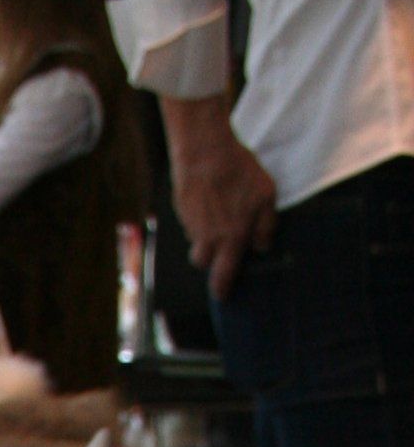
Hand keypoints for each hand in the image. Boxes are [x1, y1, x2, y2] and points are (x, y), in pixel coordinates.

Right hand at [162, 95, 277, 297]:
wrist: (204, 151)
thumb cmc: (238, 172)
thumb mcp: (266, 196)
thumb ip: (265, 225)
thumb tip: (262, 246)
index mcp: (230, 239)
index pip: (222, 275)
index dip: (222, 289)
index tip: (222, 295)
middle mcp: (207, 237)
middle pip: (202, 262)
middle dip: (210, 260)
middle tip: (220, 248)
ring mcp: (190, 223)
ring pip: (195, 240)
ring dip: (204, 235)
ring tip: (217, 213)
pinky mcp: (181, 207)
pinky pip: (189, 220)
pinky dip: (198, 215)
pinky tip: (209, 197)